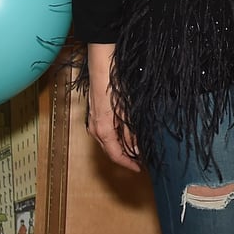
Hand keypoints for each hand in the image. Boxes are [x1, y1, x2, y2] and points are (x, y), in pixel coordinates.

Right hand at [86, 44, 140, 171]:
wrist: (102, 64)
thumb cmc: (114, 86)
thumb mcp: (127, 111)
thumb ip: (131, 132)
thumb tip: (136, 149)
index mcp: (103, 130)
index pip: (115, 155)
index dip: (127, 164)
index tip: (139, 168)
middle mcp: (95, 128)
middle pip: (110, 149)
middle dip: (125, 156)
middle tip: (140, 159)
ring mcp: (93, 120)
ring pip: (107, 140)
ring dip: (121, 146)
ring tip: (137, 146)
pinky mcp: (95, 112)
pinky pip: (105, 130)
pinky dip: (116, 135)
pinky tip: (126, 132)